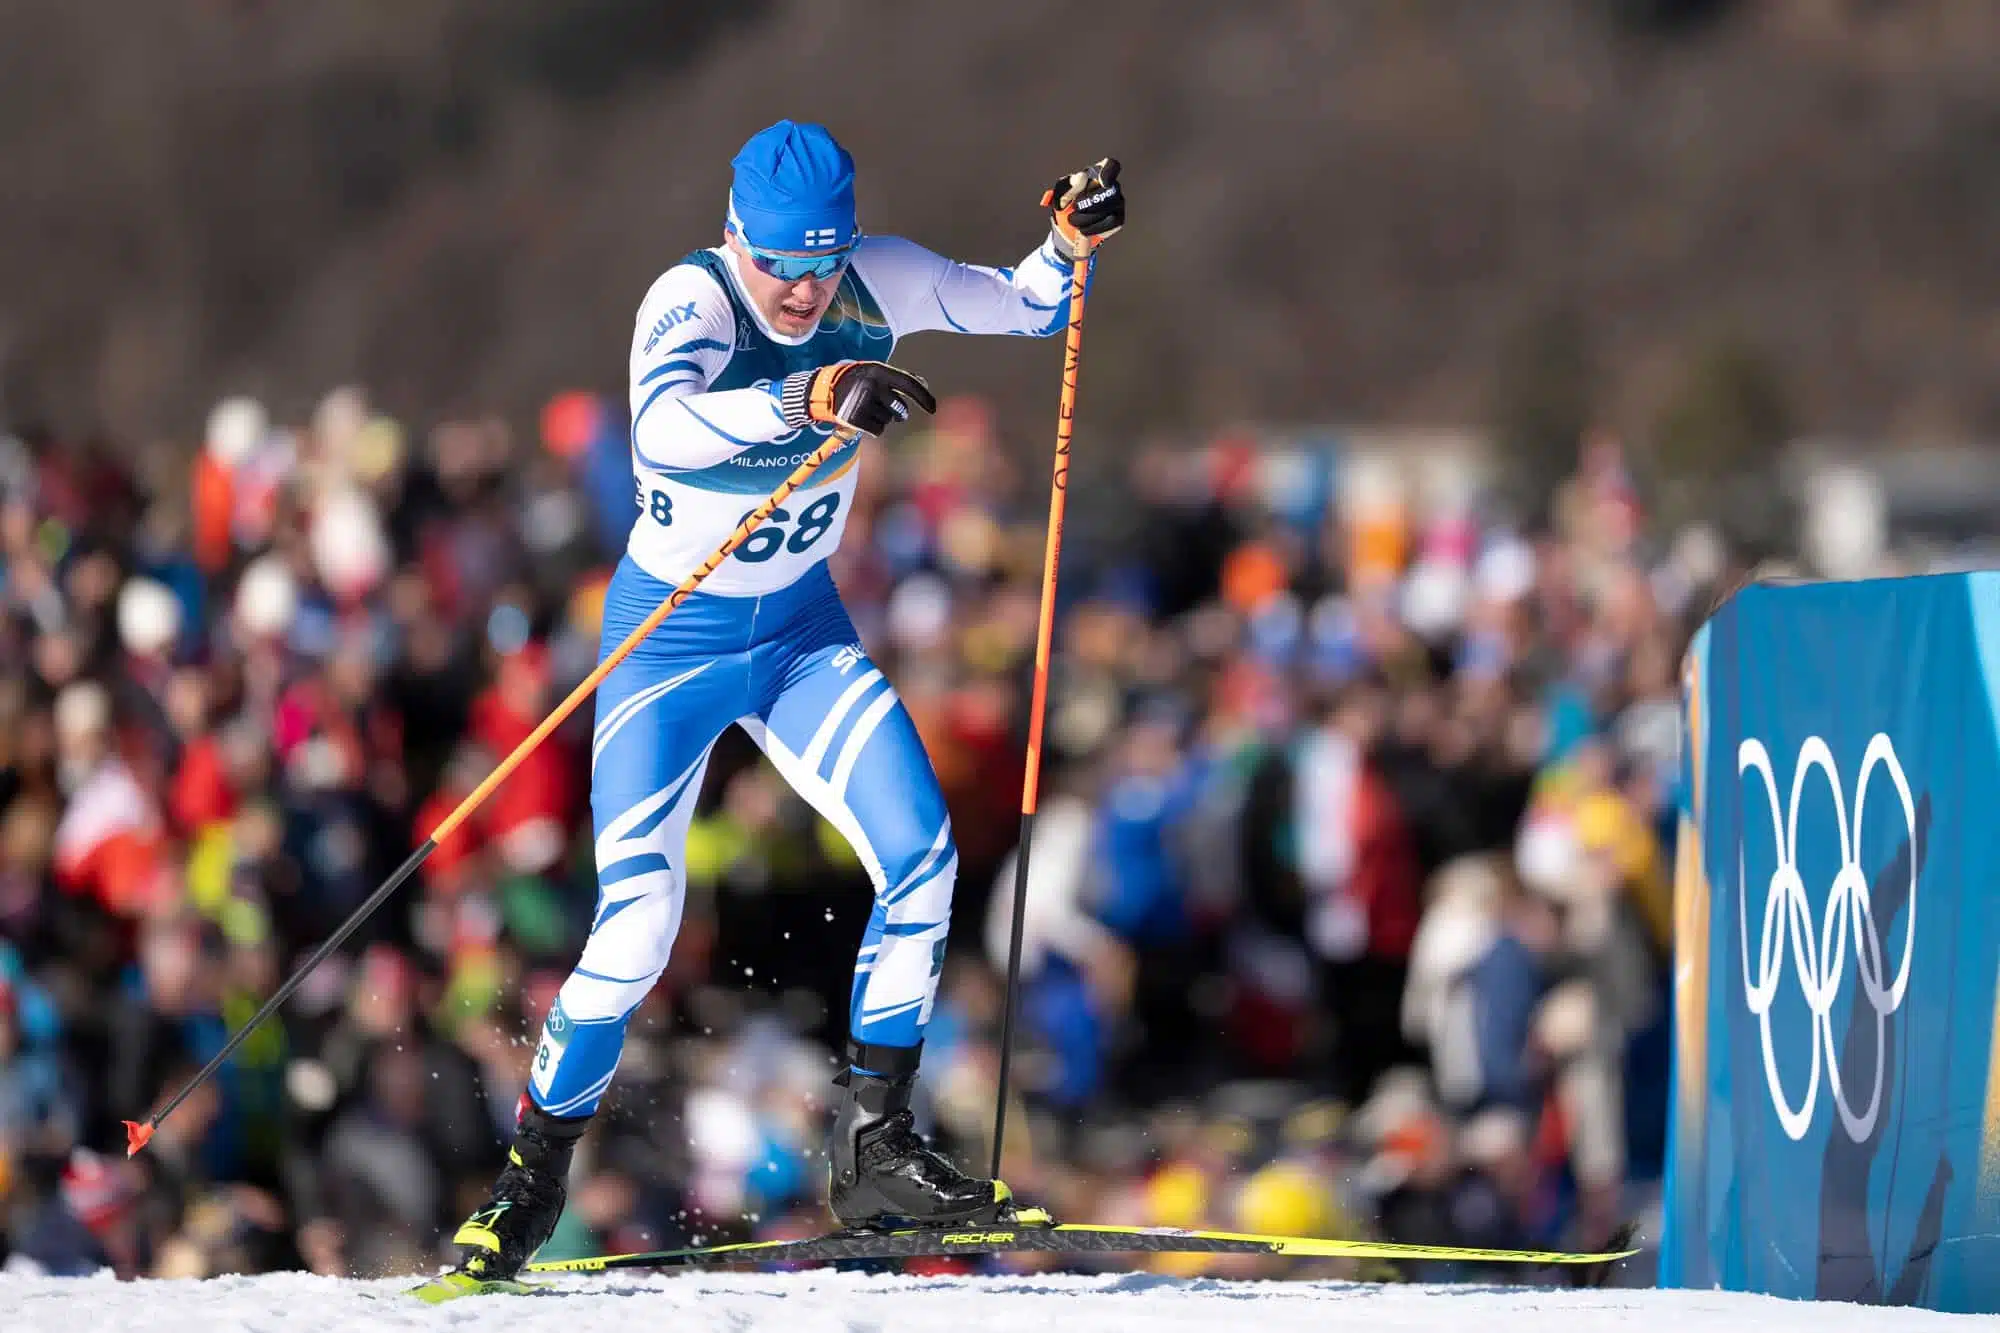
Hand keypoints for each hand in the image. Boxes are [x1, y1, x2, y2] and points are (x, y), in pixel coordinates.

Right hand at [781, 360, 937, 436]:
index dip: (924, 398)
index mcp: (878, 371)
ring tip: (867, 409)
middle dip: (898, 414)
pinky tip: (862, 419)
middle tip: (888, 410)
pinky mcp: (855, 419)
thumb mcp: (874, 372)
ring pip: (888, 421)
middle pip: (900, 410)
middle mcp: (872, 386)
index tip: (933, 409)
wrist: (823, 391)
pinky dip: (873, 428)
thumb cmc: (855, 381)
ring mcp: (863, 403)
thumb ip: (898, 377)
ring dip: (882, 419)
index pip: (908, 385)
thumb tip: (923, 383)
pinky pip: (877, 431)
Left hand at [1044, 157, 1123, 260]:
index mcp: (1098, 172)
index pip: (1111, 165)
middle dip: (1088, 203)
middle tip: (1074, 208)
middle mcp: (1112, 186)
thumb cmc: (1066, 200)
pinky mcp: (1118, 219)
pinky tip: (1083, 229)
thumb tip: (1082, 177)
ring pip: (1108, 209)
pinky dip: (1093, 227)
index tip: (1102, 182)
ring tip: (1074, 221)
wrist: (1069, 223)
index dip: (1109, 173)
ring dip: (1087, 218)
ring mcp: (1118, 202)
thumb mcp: (1062, 191)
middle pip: (1109, 192)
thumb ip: (1070, 183)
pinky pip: (1110, 223)